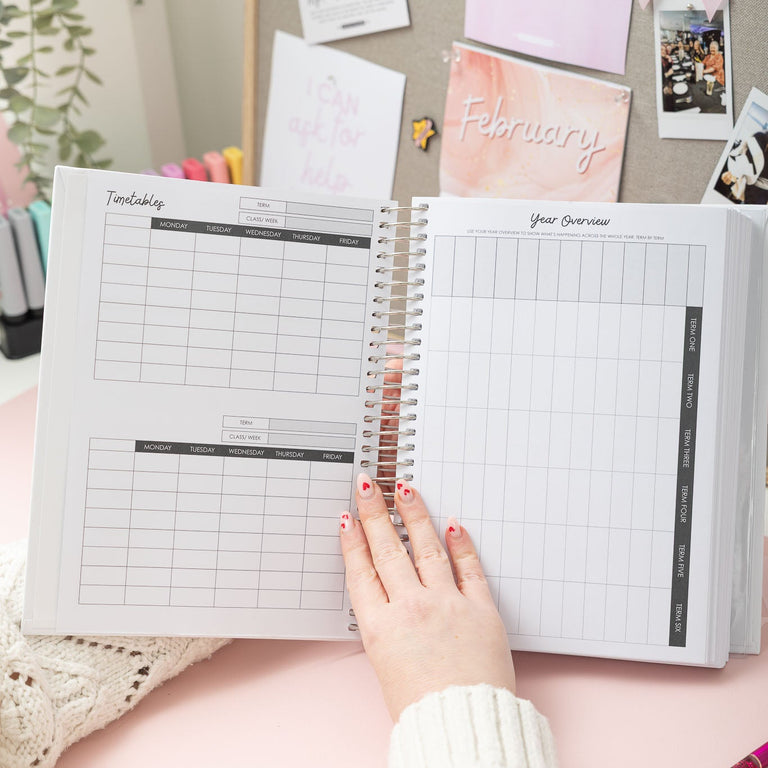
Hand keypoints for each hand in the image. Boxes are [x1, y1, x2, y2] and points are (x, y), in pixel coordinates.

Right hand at [340, 474, 515, 720]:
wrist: (463, 726)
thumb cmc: (422, 708)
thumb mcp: (386, 665)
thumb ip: (386, 625)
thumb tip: (388, 593)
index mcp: (381, 628)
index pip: (361, 570)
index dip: (352, 539)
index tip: (347, 516)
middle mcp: (410, 608)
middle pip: (387, 550)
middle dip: (375, 513)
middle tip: (369, 486)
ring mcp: (446, 604)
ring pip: (425, 548)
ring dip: (414, 514)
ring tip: (406, 489)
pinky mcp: (479, 609)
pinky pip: (468, 568)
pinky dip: (461, 543)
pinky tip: (453, 524)